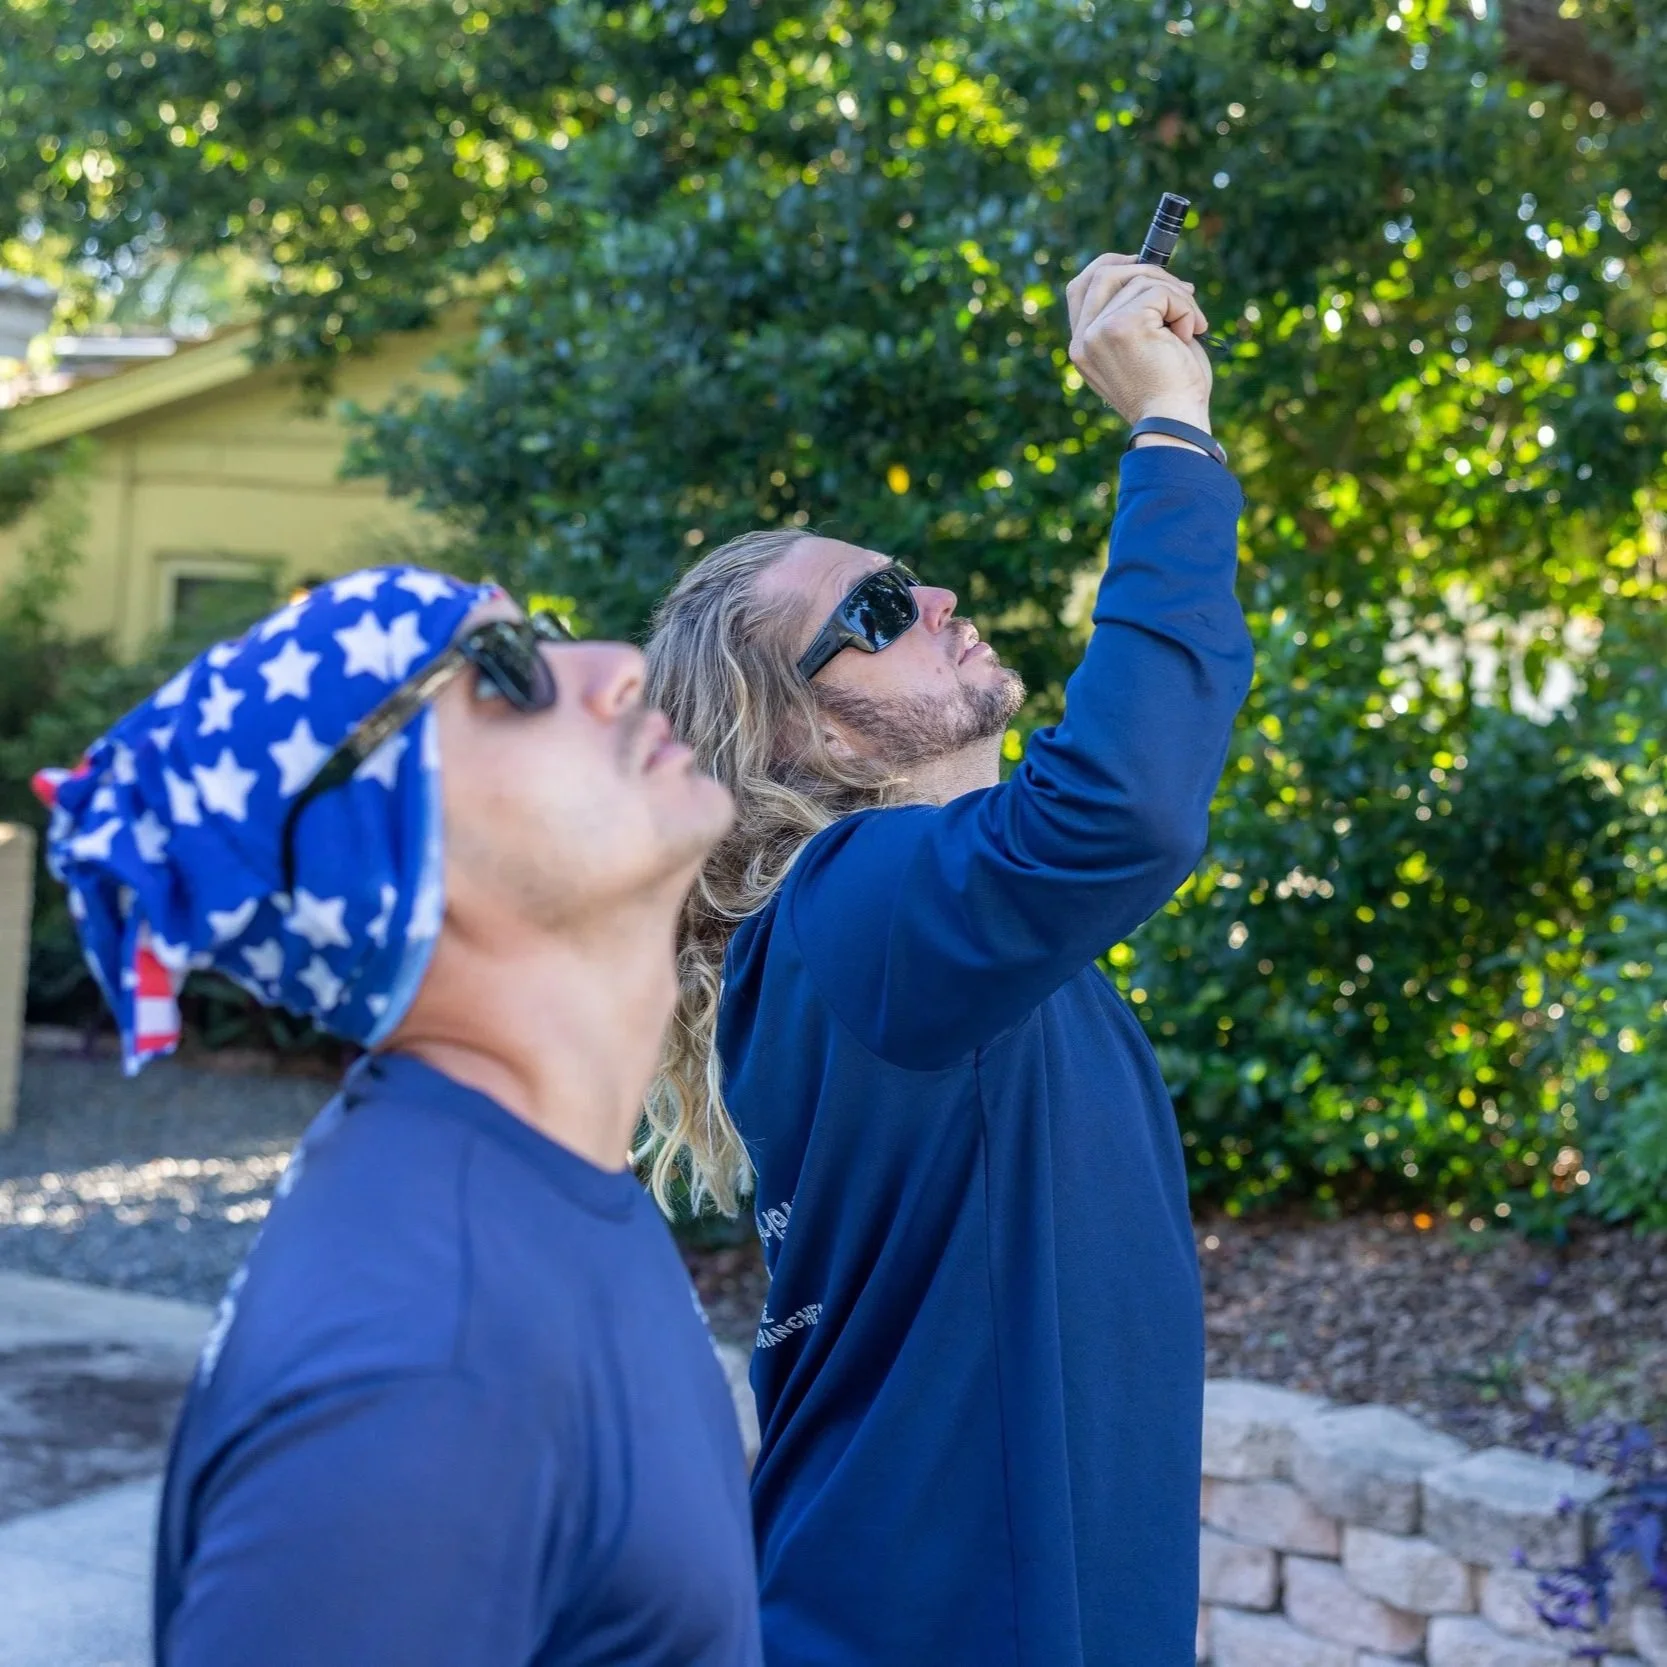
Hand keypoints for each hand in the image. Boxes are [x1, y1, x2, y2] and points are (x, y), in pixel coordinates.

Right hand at [1065, 253, 1213, 430]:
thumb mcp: (1144, 349)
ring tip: (1193, 326)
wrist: (1176, 424)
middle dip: (1150, 271)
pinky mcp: (1122, 326)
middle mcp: (1083, 339)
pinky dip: (1185, 307)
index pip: (1080, 287)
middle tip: (1184, 291)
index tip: (1143, 265)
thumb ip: (1134, 315)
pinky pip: (1160, 291)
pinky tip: (1191, 333)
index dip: (1111, 266)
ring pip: (1140, 279)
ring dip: (1177, 295)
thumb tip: (1154, 272)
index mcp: (1083, 347)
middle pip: (1104, 271)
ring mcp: (1098, 332)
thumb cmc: (1170, 393)